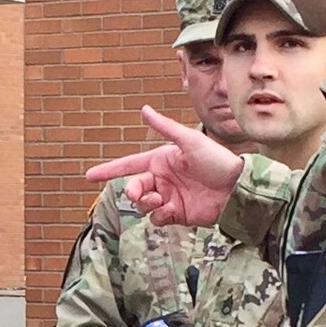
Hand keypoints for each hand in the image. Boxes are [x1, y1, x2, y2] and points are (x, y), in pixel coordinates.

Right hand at [85, 106, 243, 226]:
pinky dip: (159, 215)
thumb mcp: (189, 141)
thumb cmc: (217, 161)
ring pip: (143, 204)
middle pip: (133, 187)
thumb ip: (165, 127)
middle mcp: (162, 179)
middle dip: (132, 191)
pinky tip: (171, 210)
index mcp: (161, 160)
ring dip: (147, 202)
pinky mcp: (176, 214)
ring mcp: (168, 197)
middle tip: (137, 193)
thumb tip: (144, 109)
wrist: (236, 189)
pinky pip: (156, 217)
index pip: (128, 165)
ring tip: (161, 200)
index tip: (89, 176)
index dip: (108, 170)